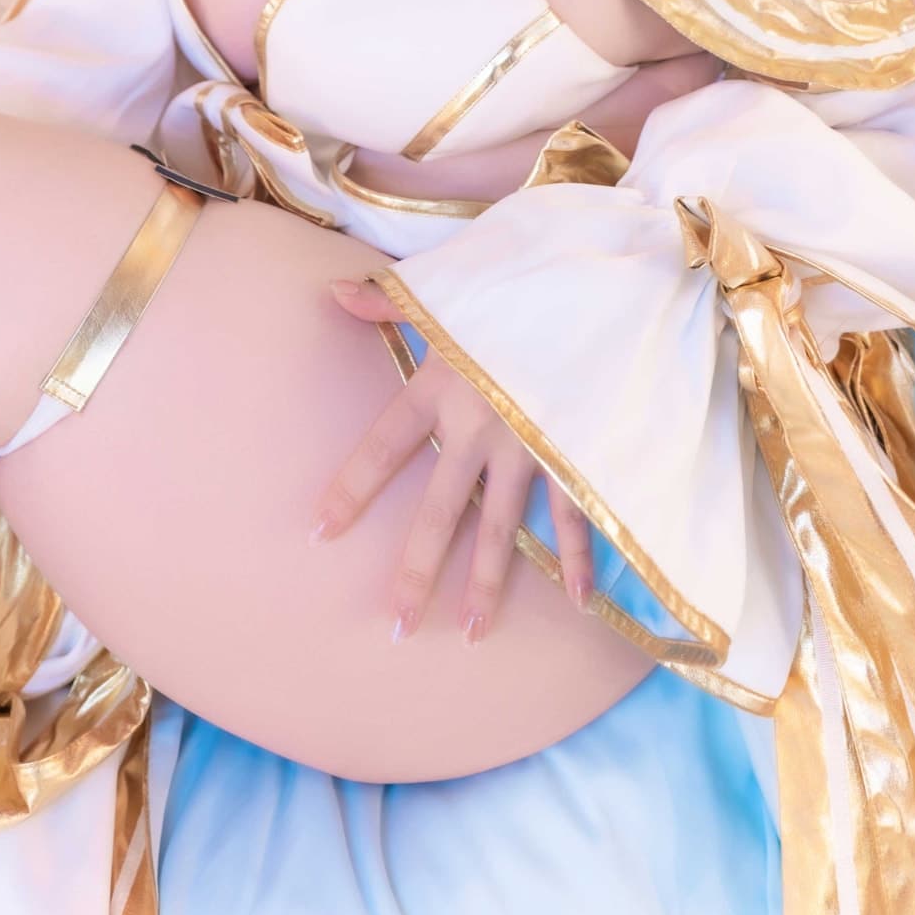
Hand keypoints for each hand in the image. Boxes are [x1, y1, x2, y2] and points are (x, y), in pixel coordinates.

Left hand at [312, 279, 596, 645]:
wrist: (595, 282)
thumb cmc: (516, 283)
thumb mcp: (449, 287)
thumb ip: (390, 300)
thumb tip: (335, 292)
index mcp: (441, 385)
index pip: (383, 447)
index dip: (351, 488)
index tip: (319, 530)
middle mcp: (479, 425)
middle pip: (440, 511)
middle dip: (416, 569)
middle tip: (395, 625)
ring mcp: (528, 443)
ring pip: (500, 526)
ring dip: (485, 582)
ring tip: (470, 632)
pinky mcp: (573, 448)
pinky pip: (572, 513)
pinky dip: (579, 557)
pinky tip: (578, 602)